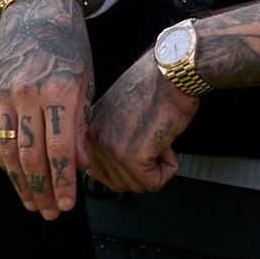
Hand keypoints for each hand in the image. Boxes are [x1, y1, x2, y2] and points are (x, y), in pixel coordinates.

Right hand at [0, 0, 93, 219]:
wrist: (37, 6)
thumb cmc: (69, 44)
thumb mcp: (85, 82)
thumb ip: (81, 125)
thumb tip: (80, 165)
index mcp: (61, 91)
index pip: (60, 150)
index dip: (62, 182)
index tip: (66, 205)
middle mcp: (30, 93)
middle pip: (31, 156)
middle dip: (41, 190)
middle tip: (48, 212)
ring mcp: (5, 91)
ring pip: (8, 149)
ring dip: (18, 181)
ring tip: (30, 201)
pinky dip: (1, 158)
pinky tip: (11, 174)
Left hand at [85, 49, 197, 192]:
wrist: (171, 73)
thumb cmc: (155, 86)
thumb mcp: (120, 114)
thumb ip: (112, 140)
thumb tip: (118, 172)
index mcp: (89, 128)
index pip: (98, 172)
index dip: (126, 169)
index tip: (139, 153)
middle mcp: (93, 138)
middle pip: (120, 184)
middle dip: (145, 169)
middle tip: (153, 139)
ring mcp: (109, 148)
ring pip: (138, 186)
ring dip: (158, 167)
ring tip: (159, 137)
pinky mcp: (130, 156)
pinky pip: (154, 183)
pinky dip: (168, 168)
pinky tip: (167, 143)